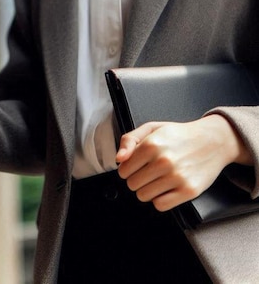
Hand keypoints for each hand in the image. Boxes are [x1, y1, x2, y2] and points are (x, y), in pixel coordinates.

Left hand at [116, 115, 250, 210]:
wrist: (213, 141)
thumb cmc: (179, 135)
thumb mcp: (151, 128)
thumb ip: (129, 140)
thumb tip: (119, 159)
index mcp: (151, 144)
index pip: (123, 170)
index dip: (127, 169)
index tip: (135, 166)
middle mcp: (163, 161)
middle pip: (132, 184)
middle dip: (136, 179)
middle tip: (147, 172)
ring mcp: (177, 177)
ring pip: (144, 196)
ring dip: (147, 190)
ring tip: (157, 180)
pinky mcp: (189, 191)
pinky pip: (161, 205)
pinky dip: (160, 200)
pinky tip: (165, 188)